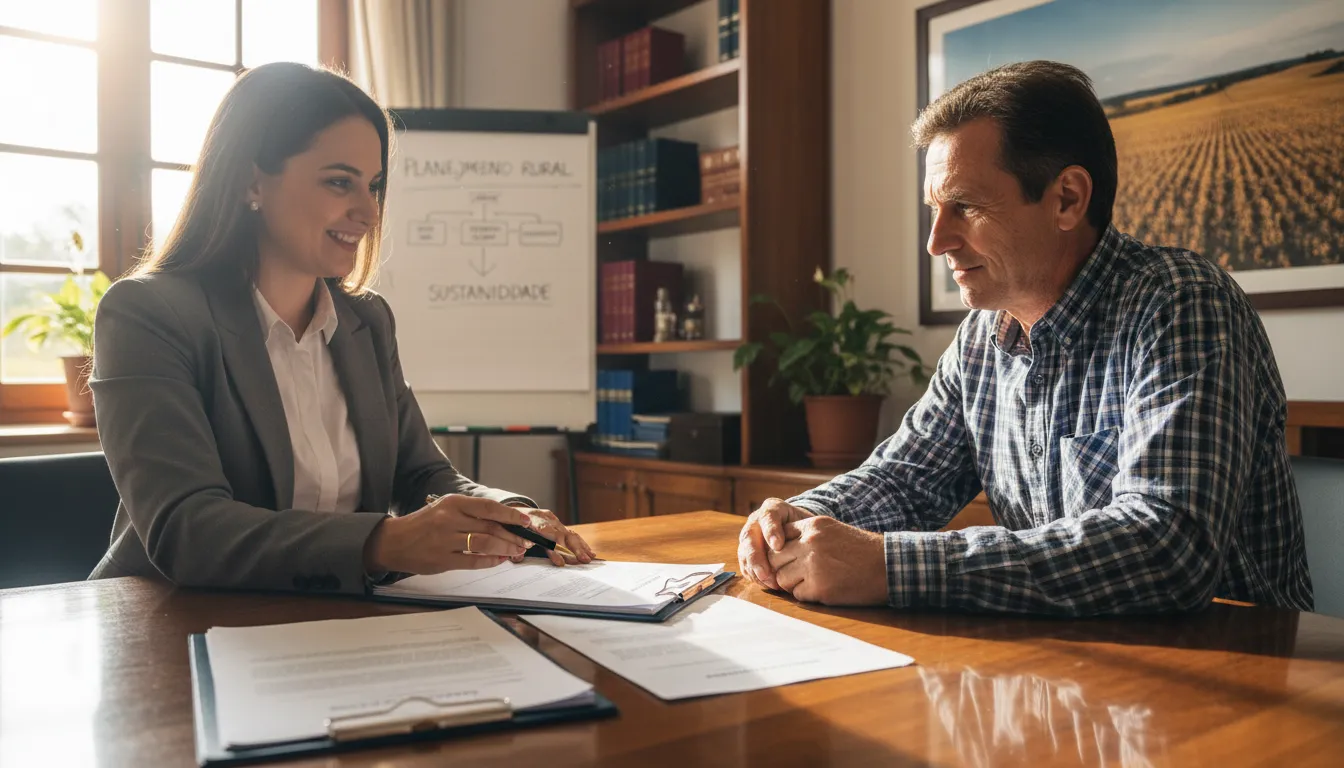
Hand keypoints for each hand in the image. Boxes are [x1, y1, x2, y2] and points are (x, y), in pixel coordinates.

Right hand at [363, 495, 534, 574]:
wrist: (394, 541)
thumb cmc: (424, 524)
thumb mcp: (445, 509)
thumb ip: (471, 514)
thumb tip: (503, 522)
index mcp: (452, 503)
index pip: (489, 508)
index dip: (511, 515)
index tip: (525, 521)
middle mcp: (449, 519)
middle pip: (490, 527)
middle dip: (513, 536)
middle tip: (525, 541)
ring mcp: (445, 540)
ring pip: (485, 544)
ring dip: (505, 549)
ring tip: (516, 551)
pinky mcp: (442, 559)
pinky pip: (473, 561)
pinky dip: (490, 561)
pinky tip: (499, 560)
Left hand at [505, 505, 595, 565]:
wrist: (511, 510)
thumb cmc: (509, 523)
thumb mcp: (507, 532)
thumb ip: (514, 544)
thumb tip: (518, 556)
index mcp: (531, 518)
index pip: (545, 530)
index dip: (554, 544)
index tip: (559, 558)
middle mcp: (545, 518)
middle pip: (562, 532)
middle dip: (573, 547)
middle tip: (581, 560)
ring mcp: (552, 520)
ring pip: (569, 533)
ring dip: (580, 547)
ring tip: (589, 558)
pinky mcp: (557, 523)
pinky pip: (571, 534)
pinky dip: (580, 544)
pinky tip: (589, 552)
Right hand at [737, 498, 816, 589]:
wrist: (798, 534)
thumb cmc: (806, 529)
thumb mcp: (809, 524)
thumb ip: (807, 530)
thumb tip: (811, 546)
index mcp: (772, 509)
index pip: (768, 517)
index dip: (771, 531)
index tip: (778, 546)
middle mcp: (755, 522)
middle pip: (749, 538)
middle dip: (756, 558)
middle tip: (767, 574)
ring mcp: (748, 538)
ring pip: (744, 554)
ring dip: (755, 571)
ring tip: (771, 583)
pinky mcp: (746, 554)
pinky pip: (745, 566)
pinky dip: (754, 577)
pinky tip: (768, 585)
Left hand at [766, 516, 887, 605]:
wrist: (888, 567)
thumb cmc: (862, 551)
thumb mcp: (833, 532)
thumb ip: (807, 536)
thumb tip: (778, 548)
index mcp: (813, 526)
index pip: (779, 537)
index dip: (781, 551)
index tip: (789, 559)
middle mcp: (810, 543)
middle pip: (774, 558)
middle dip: (781, 568)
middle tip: (795, 575)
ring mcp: (814, 565)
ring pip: (782, 578)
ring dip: (792, 584)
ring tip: (810, 582)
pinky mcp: (820, 588)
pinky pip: (797, 594)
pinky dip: (806, 595)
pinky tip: (822, 590)